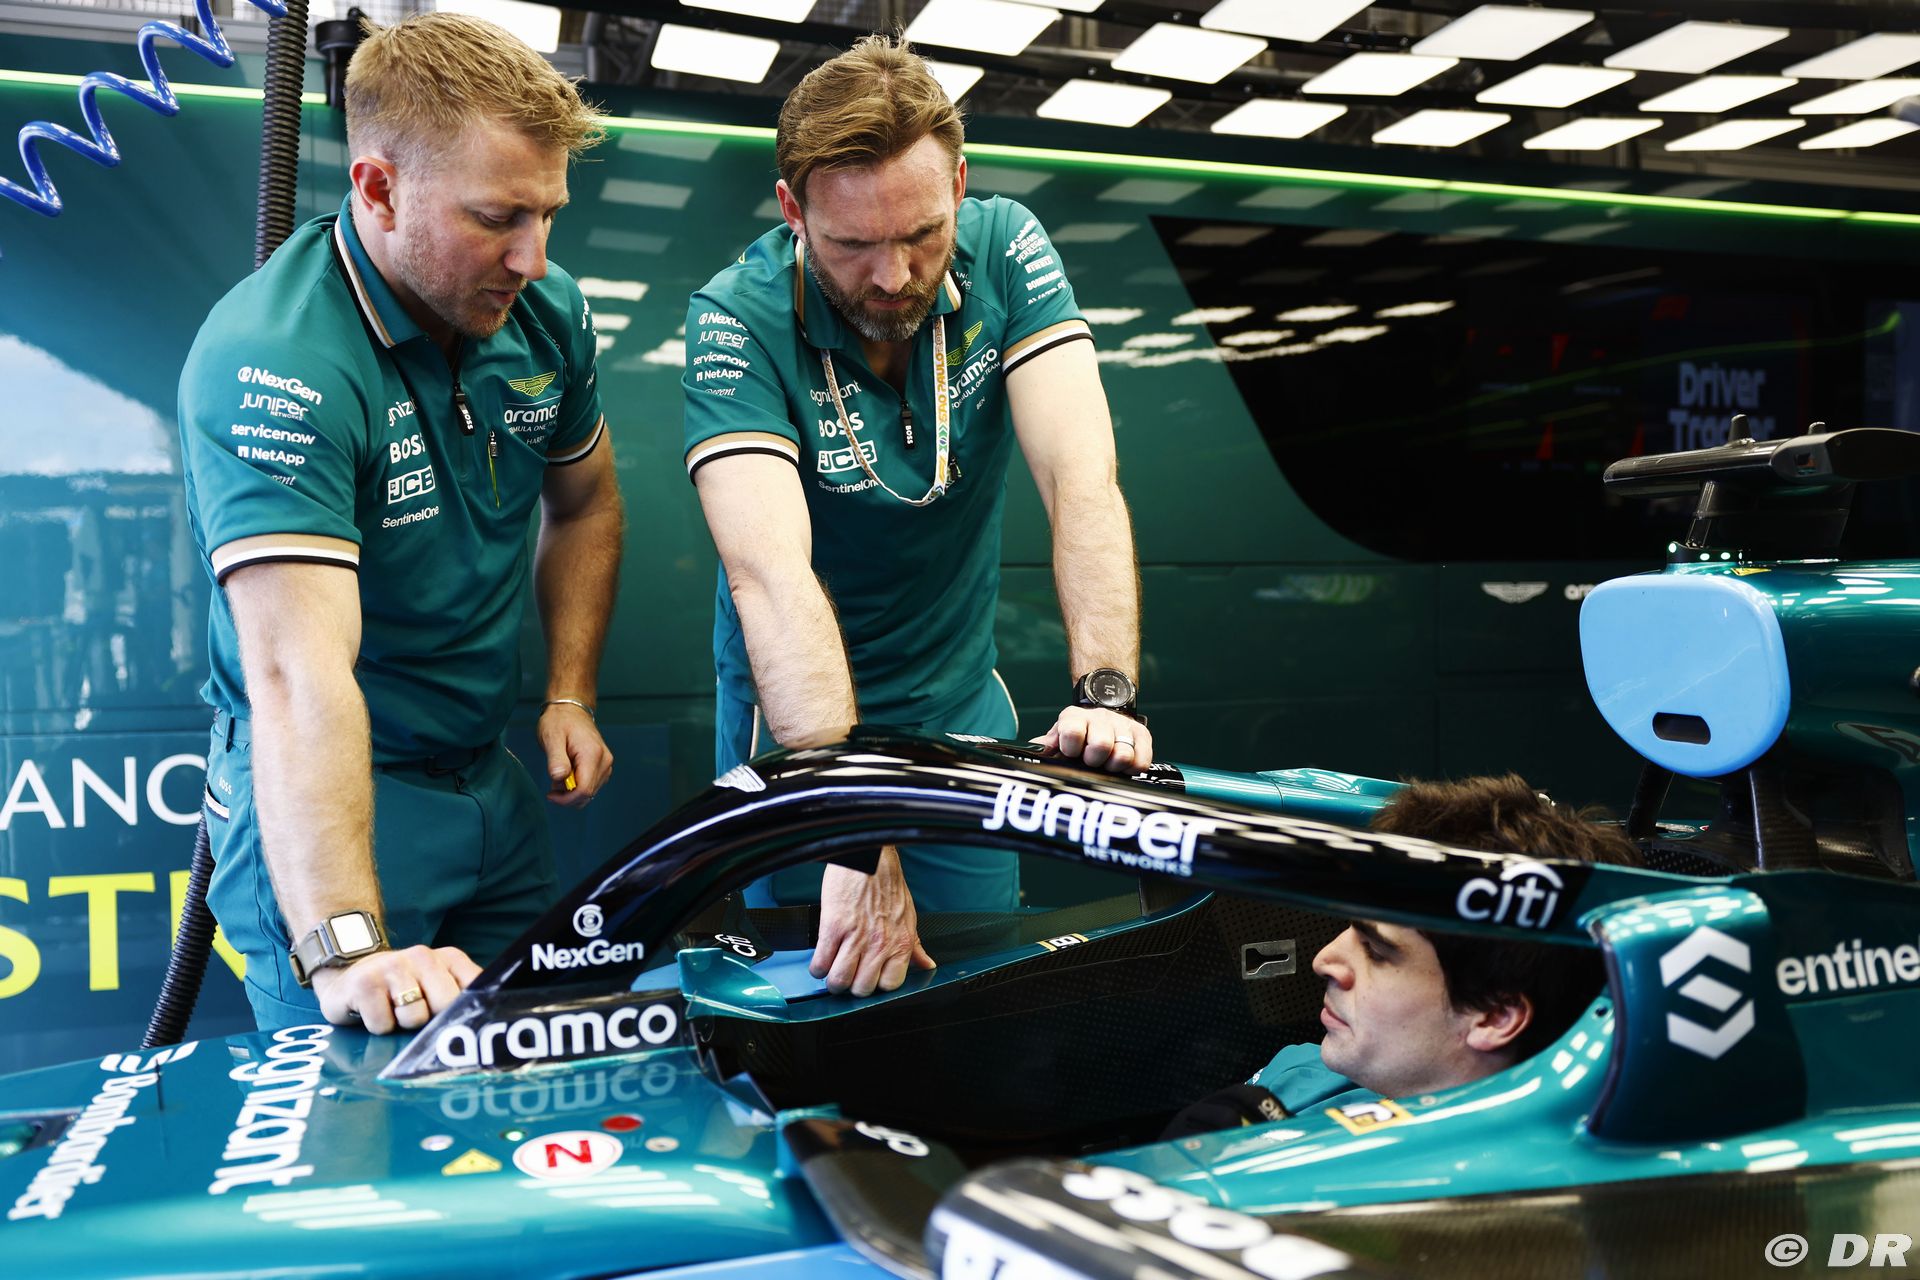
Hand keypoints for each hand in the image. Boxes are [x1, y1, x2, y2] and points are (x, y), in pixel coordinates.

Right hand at [311, 944, 481, 1033]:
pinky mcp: (364, 983)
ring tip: (393, 1010)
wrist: (350, 977)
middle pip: (445, 1005)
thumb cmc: (403, 989)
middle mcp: (423, 956)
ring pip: (414, 1017)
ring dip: (402, 1024)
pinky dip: (379, 1027)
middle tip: (416, 1013)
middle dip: (431, 1020)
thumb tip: (489, 1022)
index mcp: (449, 958)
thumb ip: (463, 997)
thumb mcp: (438, 985)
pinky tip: (374, 1012)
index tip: (457, 1021)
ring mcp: (392, 967)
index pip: (474, 989)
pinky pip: (383, 1024)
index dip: (466, 1012)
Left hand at [539, 701, 612, 806]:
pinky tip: (568, 774)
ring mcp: (606, 764)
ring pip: (591, 793)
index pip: (584, 790)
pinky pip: (592, 785)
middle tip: (552, 784)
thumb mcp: (552, 738)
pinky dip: (578, 786)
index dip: (566, 799)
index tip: (550, 794)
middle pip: (588, 794)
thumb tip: (559, 779)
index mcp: (592, 754)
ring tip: (560, 774)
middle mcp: (604, 761)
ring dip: (572, 792)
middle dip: (568, 796)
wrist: (571, 709)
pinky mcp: (603, 766)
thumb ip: (556, 759)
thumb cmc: (560, 721)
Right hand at [810, 846, 936, 996]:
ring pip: (839, 981)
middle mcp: (879, 944)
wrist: (868, 857)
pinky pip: (821, 963)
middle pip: (862, 989)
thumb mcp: (907, 916)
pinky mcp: (833, 927)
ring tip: (832, 970)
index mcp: (900, 943)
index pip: (890, 985)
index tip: (869, 978)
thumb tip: (926, 964)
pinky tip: (821, 959)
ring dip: (833, 980)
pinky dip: (818, 967)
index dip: (877, 985)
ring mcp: (855, 938)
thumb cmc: (886, 882)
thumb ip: (914, 945)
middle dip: (852, 986)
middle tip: (848, 975)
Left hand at [1033, 705, 1152, 772]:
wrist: (1104, 715)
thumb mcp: (1059, 736)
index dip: (1072, 749)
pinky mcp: (1143, 735)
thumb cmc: (1079, 733)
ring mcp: (1123, 725)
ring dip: (1113, 766)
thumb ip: (1048, 745)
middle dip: (1094, 761)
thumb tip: (1037, 750)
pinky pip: (1141, 761)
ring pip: (1123, 755)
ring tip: (1107, 764)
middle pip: (1101, 745)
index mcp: (1075, 718)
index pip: (1072, 732)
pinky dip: (1131, 769)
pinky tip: (1121, 766)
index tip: (1072, 753)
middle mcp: (1100, 717)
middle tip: (1092, 762)